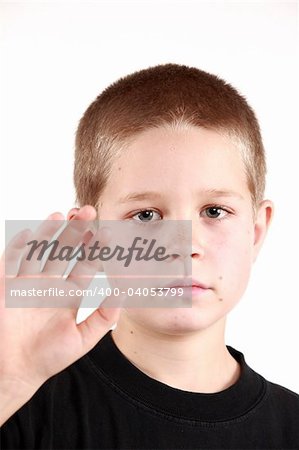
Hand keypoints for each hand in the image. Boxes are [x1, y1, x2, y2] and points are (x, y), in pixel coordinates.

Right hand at [0, 206, 122, 422]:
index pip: (85, 264)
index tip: (108, 234)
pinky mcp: (7, 284)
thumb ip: (104, 317)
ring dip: (50, 232)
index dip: (96, 249)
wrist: (14, 370)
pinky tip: (30, 233)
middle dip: (76, 231)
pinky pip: (11, 260)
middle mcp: (50, 282)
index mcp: (69, 292)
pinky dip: (19, 247)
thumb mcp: (83, 338)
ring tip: (62, 215)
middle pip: (65, 250)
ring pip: (40, 249)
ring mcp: (28, 281)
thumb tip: (123, 293)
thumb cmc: (48, 357)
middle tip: (88, 212)